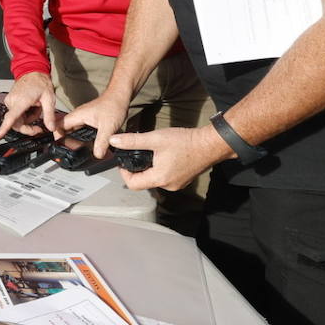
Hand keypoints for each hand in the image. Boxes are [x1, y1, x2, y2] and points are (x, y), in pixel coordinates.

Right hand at [0, 71, 56, 138]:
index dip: (4, 128)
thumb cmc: (39, 83)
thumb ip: (49, 115)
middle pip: (16, 123)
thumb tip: (50, 127)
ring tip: (37, 108)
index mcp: (21, 100)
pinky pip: (16, 114)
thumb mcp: (49, 99)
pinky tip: (31, 106)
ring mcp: (10, 101)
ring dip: (29, 118)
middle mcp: (12, 101)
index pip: (11, 117)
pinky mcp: (10, 101)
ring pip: (17, 119)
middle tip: (39, 127)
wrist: (33, 72)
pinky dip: (25, 114)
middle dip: (28, 126)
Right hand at [59, 93, 132, 157]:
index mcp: (77, 115)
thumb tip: (97, 155)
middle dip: (64, 141)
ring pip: (72, 130)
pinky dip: (79, 137)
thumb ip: (102, 142)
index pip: (58, 125)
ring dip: (71, 139)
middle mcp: (78, 116)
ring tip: (75, 149)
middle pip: (64, 129)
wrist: (120, 97)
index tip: (59, 146)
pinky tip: (85, 144)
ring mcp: (83, 117)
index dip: (56, 136)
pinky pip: (79, 129)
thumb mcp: (108, 127)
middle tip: (68, 151)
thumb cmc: (113, 106)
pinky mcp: (89, 119)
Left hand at [107, 125, 229, 190]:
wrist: (211, 144)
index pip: (133, 184)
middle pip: (143, 182)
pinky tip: (162, 155)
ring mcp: (177, 184)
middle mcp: (168, 185)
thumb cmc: (185, 142)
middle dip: (136, 168)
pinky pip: (164, 177)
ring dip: (148, 167)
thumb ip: (133, 141)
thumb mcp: (155, 138)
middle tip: (135, 153)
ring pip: (154, 179)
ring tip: (150, 152)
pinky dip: (159, 167)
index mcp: (160, 178)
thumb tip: (114, 141)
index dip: (124, 172)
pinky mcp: (182, 179)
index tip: (123, 160)